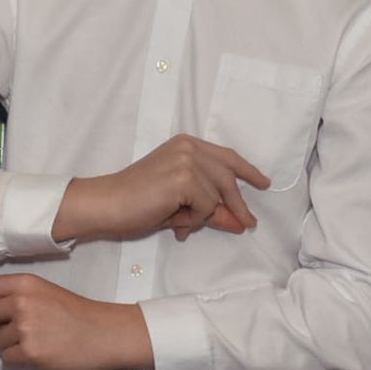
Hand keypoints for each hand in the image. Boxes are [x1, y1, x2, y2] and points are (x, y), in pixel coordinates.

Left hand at [0, 274, 151, 369]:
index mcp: (24, 284)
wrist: (105, 333)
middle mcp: (21, 303)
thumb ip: (16, 295)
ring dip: (7, 345)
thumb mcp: (45, 291)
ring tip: (32, 342)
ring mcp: (25, 328)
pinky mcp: (31, 353)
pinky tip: (35, 354)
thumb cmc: (77, 312)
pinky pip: (7, 359)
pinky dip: (17, 360)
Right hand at [52, 134, 269, 242]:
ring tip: (180, 224)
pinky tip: (174, 222)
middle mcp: (188, 147)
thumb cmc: (136, 204)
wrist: (107, 205)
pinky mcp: (184, 177)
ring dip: (202, 216)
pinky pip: (206, 206)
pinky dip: (193, 220)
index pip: (227, 157)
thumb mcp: (181, 206)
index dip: (247, 171)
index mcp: (186, 144)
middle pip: (229, 176)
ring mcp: (186, 160)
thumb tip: (240, 222)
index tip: (264, 183)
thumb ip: (210, 209)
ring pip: (217, 195)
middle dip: (238, 204)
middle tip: (246, 224)